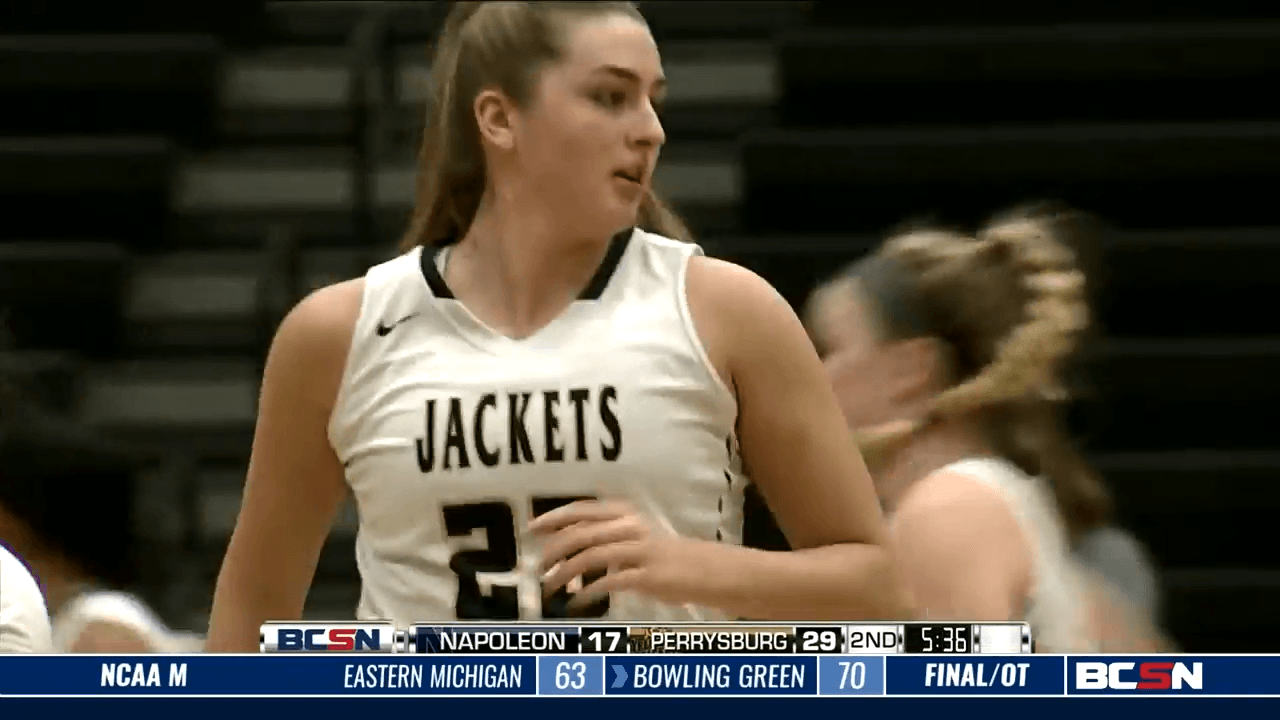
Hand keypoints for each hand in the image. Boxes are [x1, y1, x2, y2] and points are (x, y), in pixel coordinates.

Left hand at [528, 499, 700, 612]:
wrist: (705, 570)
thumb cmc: (664, 554)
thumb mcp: (634, 536)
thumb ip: (603, 537)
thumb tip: (564, 547)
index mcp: (626, 513)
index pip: (582, 510)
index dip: (554, 517)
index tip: (532, 528)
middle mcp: (630, 527)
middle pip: (582, 533)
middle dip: (554, 550)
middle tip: (538, 567)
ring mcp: (639, 550)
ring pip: (591, 557)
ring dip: (565, 573)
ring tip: (550, 587)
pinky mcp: (647, 575)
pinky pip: (609, 582)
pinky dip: (587, 591)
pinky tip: (576, 600)